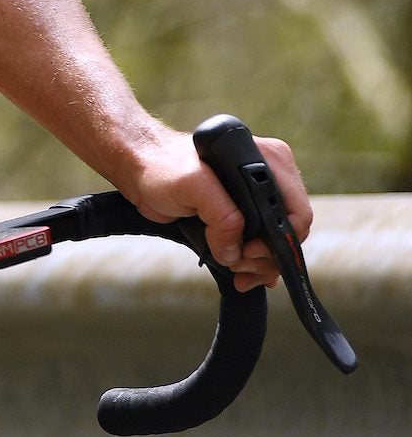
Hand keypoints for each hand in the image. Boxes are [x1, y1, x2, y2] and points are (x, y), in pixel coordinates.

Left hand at [121, 129, 310, 291]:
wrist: (138, 171)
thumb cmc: (162, 167)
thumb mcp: (193, 185)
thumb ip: (222, 215)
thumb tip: (237, 250)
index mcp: (267, 161)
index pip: (297, 211)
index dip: (281, 239)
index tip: (250, 251)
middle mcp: (268, 178)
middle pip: (290, 232)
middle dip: (268, 256)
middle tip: (239, 264)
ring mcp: (255, 198)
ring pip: (275, 243)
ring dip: (259, 264)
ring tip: (236, 270)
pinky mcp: (241, 214)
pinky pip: (259, 246)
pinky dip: (253, 264)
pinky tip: (242, 275)